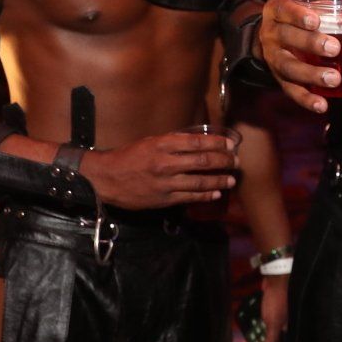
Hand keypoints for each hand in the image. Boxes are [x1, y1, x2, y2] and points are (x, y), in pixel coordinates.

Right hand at [82, 131, 237, 209]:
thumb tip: (197, 142)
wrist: (106, 179)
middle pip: (203, 161)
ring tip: (231, 179)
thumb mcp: (150, 142)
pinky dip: (206, 195)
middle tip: (235, 161)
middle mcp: (166, 163)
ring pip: (200, 182)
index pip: (197, 142)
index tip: (231, 144)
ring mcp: (166, 183)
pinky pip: (190, 197)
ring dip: (219, 180)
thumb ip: (172, 143)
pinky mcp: (164, 199)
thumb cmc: (128, 157)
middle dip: (224, 161)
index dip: (218, 143)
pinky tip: (216, 193)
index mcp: (162, 144)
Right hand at [257, 0, 337, 113]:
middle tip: (335, 48)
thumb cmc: (298, 19)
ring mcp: (273, 58)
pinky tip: (322, 105)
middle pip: (286, 37)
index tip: (316, 21)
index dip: (298, 15)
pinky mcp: (279, 79)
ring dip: (311, 74)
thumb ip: (331, 13)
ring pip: (288, 67)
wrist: (270, 38)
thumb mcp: (307, 9)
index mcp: (276, 12)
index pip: (283, 10)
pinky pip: (291, 90)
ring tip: (334, 79)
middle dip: (310, 43)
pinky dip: (306, 99)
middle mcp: (271, 34)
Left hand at [258, 274, 287, 341]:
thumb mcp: (274, 324)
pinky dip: (257, 334)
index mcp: (292, 336)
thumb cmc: (279, 301)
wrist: (277, 279)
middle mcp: (288, 333)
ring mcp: (281, 326)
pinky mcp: (275, 319)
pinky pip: (266, 331)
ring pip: (268, 340)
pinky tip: (248, 335)